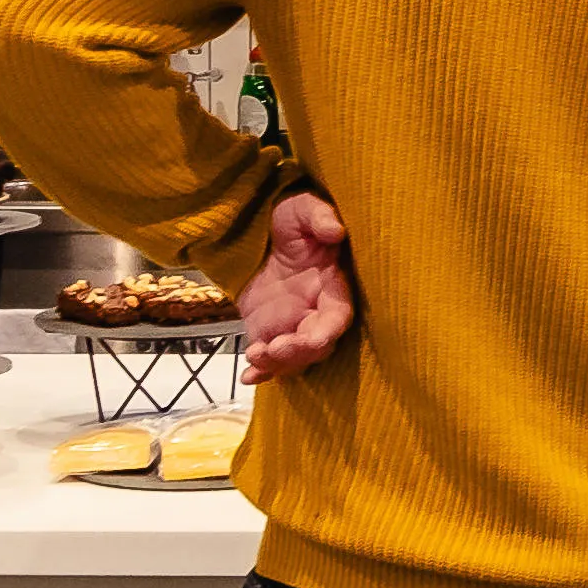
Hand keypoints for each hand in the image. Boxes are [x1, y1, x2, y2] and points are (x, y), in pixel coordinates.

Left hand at [239, 192, 354, 381]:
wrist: (259, 236)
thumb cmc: (289, 222)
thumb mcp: (300, 209)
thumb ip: (318, 216)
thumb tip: (335, 229)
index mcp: (332, 286)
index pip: (338, 316)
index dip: (326, 332)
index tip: (310, 339)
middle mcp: (317, 312)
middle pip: (318, 345)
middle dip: (298, 353)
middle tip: (273, 350)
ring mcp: (294, 325)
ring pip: (295, 358)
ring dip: (277, 364)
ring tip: (254, 355)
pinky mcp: (271, 333)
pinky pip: (270, 361)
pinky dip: (262, 372)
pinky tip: (249, 377)